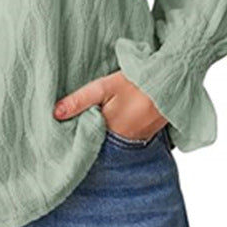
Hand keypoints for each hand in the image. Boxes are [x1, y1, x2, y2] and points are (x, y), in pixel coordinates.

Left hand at [53, 69, 167, 140]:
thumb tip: (56, 114)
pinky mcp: (145, 137)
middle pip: (98, 144)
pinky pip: (125, 140)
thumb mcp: (103, 87)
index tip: (61, 131)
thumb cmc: (136, 82)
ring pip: (111, 143)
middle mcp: (123, 143)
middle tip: (72, 128)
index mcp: (109, 131)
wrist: (170, 81)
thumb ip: (79, 100)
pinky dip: (117, 134)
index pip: (85, 141)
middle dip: (87, 137)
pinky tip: (112, 122)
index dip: (73, 136)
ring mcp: (136, 142)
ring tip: (93, 123)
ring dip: (102, 136)